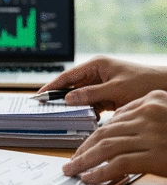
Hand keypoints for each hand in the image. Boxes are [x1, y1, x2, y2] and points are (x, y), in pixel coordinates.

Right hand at [39, 55, 166, 117]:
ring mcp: (101, 85)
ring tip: (62, 116)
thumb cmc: (145, 83)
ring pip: (80, 97)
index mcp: (96, 65)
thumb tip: (69, 99)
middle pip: (71, 87)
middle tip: (46, 108)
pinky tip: (82, 118)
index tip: (39, 95)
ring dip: (74, 106)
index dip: (52, 86)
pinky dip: (86, 111)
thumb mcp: (116, 89)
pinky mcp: (106, 95)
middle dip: (60, 98)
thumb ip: (91, 94)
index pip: (68, 76)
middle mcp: (96, 74)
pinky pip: (90, 104)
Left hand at [62, 90, 166, 183]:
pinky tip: (90, 177)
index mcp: (152, 100)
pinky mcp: (155, 156)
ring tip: (73, 170)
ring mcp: (151, 134)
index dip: (95, 134)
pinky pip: (119, 163)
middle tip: (72, 160)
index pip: (114, 118)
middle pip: (105, 132)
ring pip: (106, 146)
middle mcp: (149, 114)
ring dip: (85, 161)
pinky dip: (101, 172)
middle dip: (84, 148)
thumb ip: (142, 118)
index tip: (85, 146)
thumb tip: (115, 131)